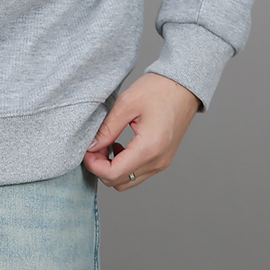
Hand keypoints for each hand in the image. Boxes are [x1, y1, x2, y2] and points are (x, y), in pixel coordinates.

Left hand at [83, 73, 199, 190]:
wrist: (183, 86)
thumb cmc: (158, 90)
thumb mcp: (126, 104)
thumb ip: (107, 129)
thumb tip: (92, 147)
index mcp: (149, 148)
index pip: (113, 174)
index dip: (93, 165)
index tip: (85, 150)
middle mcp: (158, 161)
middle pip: (119, 182)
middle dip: (100, 167)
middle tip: (94, 145)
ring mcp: (162, 162)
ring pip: (128, 180)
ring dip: (112, 167)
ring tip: (106, 144)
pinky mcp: (163, 159)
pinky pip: (138, 172)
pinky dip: (124, 165)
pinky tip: (119, 146)